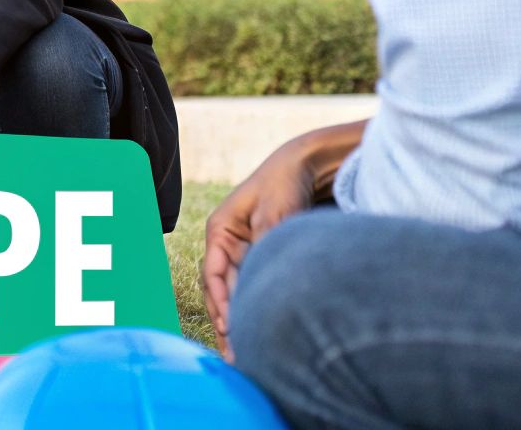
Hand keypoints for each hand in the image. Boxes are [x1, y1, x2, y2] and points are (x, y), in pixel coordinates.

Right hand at [200, 140, 320, 358]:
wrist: (308, 165)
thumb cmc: (285, 182)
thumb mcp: (275, 213)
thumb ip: (267, 245)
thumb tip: (262, 280)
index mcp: (220, 230)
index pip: (212, 272)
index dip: (220, 301)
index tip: (230, 326)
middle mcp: (228, 244)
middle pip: (220, 290)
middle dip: (226, 321)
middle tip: (234, 354)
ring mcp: (244, 252)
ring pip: (235, 293)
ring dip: (238, 321)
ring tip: (243, 355)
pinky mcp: (262, 258)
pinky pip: (252, 288)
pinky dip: (254, 309)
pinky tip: (260, 331)